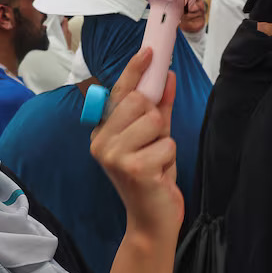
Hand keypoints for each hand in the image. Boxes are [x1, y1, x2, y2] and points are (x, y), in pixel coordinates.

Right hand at [90, 48, 183, 240]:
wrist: (151, 222)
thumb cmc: (152, 179)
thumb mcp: (154, 139)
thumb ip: (158, 108)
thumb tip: (166, 76)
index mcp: (102, 132)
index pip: (118, 93)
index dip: (134, 70)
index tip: (149, 50)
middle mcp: (101, 142)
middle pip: (139, 102)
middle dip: (155, 118)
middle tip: (153, 143)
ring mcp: (114, 156)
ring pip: (154, 121)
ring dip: (164, 141)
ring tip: (157, 161)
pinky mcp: (133, 168)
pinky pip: (166, 144)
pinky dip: (170, 159)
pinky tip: (159, 175)